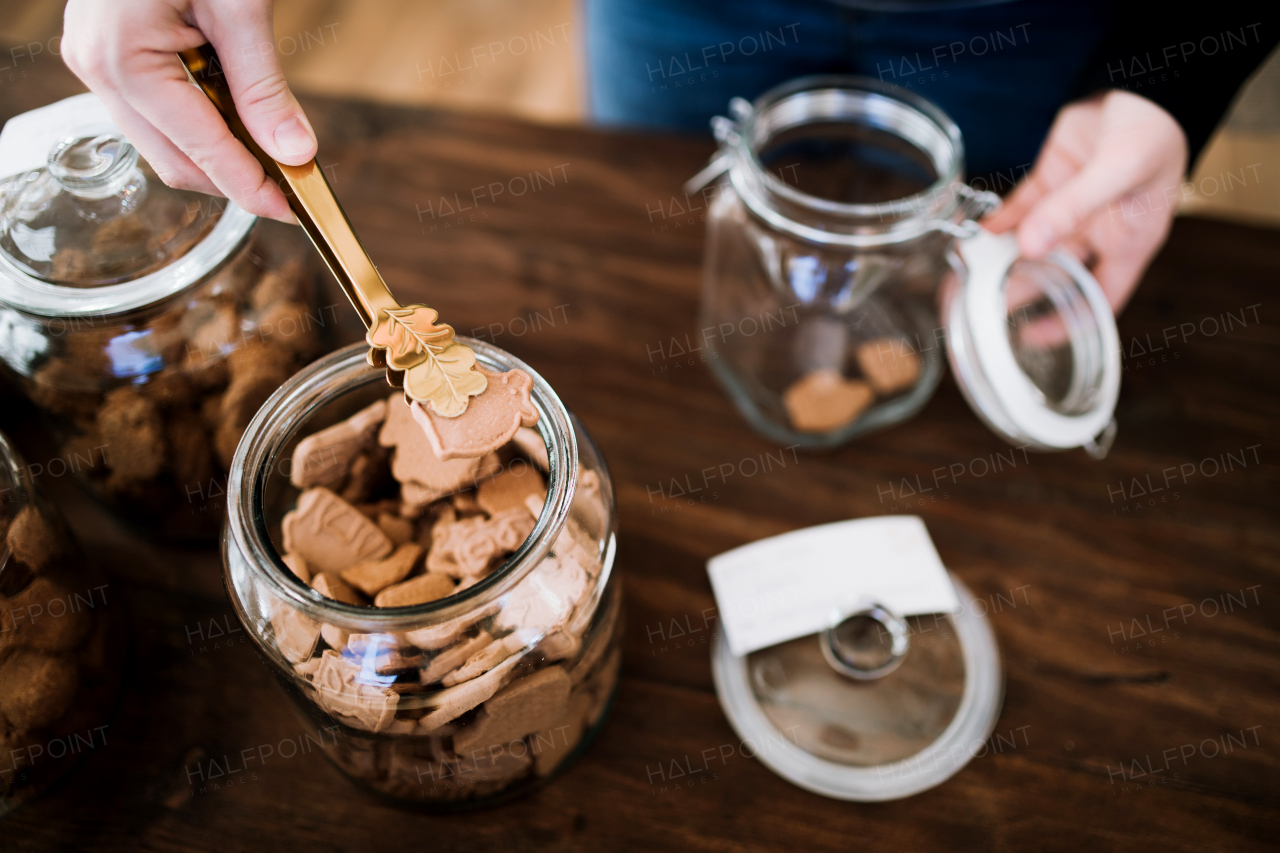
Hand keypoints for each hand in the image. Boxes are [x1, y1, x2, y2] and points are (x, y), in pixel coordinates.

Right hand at [61, 0, 314, 221]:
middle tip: (294, 183)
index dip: (251, 189)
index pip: (199, 152)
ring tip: (271, 144)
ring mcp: (94, 62)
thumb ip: (263, 88)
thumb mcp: (240, 8)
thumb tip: (294, 152)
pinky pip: (155, 112)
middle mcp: (95, 67)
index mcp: (122, 59)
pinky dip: (199, 122)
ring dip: (218, 150)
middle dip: (236, 177)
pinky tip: (235, 112)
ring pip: (164, 143)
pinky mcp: (105, 53)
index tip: (293, 209)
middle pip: (176, 161)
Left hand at [984, 89, 1187, 313]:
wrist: (1143, 78)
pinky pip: (1018, 211)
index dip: (1070, 322)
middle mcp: (1098, 232)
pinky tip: (975, 236)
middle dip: (1020, 293)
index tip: (1034, 338)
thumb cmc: (1153, 130)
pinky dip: (998, 224)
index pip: (1100, 298)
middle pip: (1055, 275)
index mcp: (1130, 242)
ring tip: (968, 278)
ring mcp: (1071, 208)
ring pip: (1030, 245)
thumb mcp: (1120, 171)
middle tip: (982, 310)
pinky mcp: (1049, 182)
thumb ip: (1073, 208)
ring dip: (1001, 260)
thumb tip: (1029, 247)